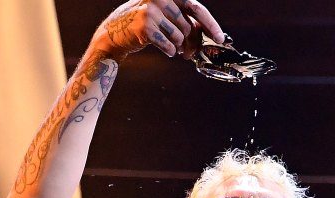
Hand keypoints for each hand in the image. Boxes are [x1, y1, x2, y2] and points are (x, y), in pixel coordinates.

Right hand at [92, 0, 224, 59]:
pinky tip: (167, 51)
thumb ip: (185, 19)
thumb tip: (210, 35)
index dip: (210, 24)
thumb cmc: (144, 24)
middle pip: (188, 26)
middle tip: (192, 53)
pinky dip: (170, 51)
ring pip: (179, 36)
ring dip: (180, 47)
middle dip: (193, 43)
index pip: (195, 7)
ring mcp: (151, 10)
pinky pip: (169, 45)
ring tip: (175, 48)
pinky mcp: (144, 26)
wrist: (114, 33)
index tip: (220, 38)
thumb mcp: (164, 14)